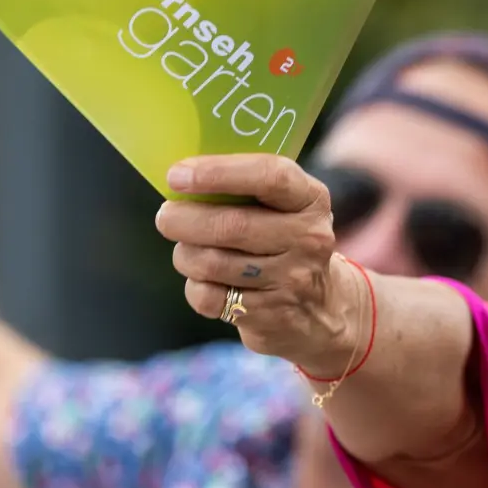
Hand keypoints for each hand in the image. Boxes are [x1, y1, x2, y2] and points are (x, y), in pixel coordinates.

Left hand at [154, 154, 361, 370]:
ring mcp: (291, 280)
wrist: (321, 308)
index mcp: (311, 200)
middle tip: (166, 216)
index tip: (177, 175)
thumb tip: (182, 176)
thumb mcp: (286, 207)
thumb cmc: (286, 242)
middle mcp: (309, 239)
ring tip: (187, 249)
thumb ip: (247, 188)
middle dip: (184, 219)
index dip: (218, 173)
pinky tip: (205, 280)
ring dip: (186, 254)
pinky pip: (208, 298)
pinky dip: (195, 286)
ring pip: (211, 262)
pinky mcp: (270, 315)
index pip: (269, 177)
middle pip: (231, 225)